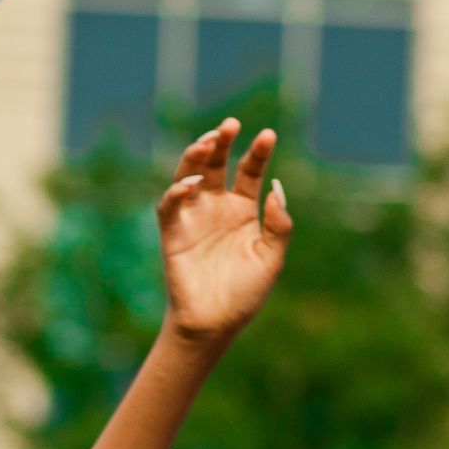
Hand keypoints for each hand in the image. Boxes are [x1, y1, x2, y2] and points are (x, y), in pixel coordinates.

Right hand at [156, 119, 292, 344]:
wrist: (215, 324)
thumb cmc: (245, 294)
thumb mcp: (272, 258)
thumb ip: (278, 224)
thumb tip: (276, 187)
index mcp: (242, 210)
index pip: (248, 170)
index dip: (257, 152)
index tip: (268, 135)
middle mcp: (216, 207)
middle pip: (216, 163)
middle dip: (221, 141)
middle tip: (230, 125)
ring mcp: (193, 217)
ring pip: (190, 174)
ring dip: (196, 156)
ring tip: (209, 142)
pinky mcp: (172, 232)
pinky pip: (170, 204)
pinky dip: (178, 190)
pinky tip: (194, 183)